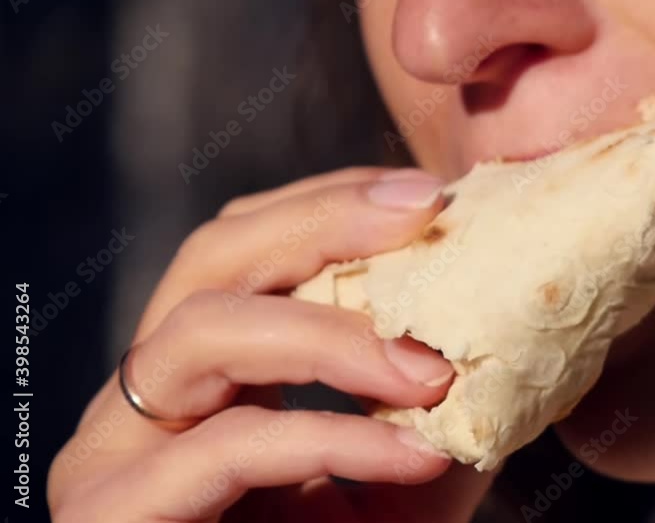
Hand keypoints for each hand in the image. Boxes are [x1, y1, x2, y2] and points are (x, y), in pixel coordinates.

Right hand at [48, 168, 493, 521]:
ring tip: (429, 368)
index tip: (430, 195)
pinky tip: (414, 446)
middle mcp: (151, 395)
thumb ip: (436, 408)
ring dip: (331, 335)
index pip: (252, 247)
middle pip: (212, 259)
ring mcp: (119, 451)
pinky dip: (332, 436)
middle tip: (421, 214)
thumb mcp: (401, 479)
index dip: (333, 206)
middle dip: (320, 224)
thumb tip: (506, 331)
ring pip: (202, 333)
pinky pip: (228, 448)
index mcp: (210, 370)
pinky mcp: (116, 515)